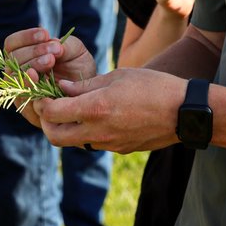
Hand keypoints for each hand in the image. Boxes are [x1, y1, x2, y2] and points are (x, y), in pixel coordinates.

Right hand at [4, 27, 96, 125]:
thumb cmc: (78, 69)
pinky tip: (41, 78)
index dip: (25, 37)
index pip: (12, 44)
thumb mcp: (75, 51)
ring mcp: (21, 92)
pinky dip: (29, 85)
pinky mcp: (28, 110)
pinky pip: (20, 97)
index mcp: (24, 56)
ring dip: (32, 65)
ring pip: (13, 76)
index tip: (45, 34)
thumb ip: (63, 44)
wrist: (89, 95)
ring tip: (50, 60)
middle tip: (53, 52)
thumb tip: (51, 43)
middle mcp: (18, 74)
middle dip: (33, 51)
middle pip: (12, 58)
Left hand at [32, 68, 183, 153]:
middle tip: (50, 106)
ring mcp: (109, 144)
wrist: (183, 112)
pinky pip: (94, 143)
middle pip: (55, 136)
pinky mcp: (119, 149)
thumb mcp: (117, 76)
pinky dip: (87, 131)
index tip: (43, 93)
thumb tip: (62, 88)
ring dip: (67, 128)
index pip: (52, 113)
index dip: (42, 103)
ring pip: (73, 142)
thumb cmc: (152, 86)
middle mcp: (98, 131)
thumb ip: (86, 85)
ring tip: (73, 109)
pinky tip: (97, 115)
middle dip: (46, 122)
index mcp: (95, 108)